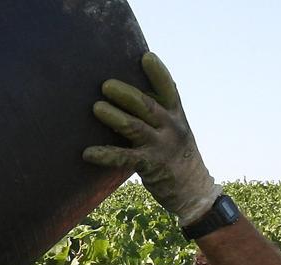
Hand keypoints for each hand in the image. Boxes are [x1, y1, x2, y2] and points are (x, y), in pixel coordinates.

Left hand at [82, 52, 221, 225]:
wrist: (193, 190)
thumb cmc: (175, 155)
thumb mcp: (174, 130)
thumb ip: (156, 114)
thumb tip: (127, 96)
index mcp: (176, 115)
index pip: (168, 89)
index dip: (158, 72)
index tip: (146, 56)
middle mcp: (170, 127)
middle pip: (147, 106)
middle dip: (126, 94)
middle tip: (106, 84)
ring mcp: (160, 147)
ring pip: (135, 128)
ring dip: (114, 117)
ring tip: (96, 108)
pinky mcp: (149, 166)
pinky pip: (124, 158)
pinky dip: (105, 154)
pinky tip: (87, 153)